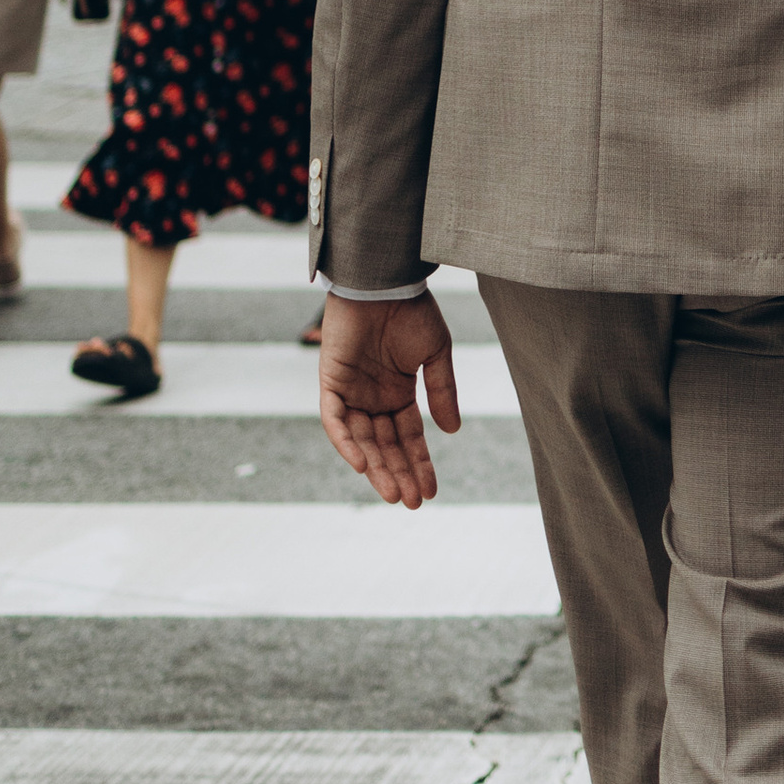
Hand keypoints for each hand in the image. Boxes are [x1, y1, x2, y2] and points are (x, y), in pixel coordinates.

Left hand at [318, 291, 458, 508]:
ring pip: (361, 441)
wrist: (384, 281)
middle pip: (385, 446)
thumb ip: (441, 391)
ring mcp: (351, 392)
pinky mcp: (331, 383)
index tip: (433, 491)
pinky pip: (335, 421)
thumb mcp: (436, 354)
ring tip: (394, 493)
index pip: (409, 437)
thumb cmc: (412, 310)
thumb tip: (452, 432)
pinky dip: (345, 444)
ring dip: (375, 468)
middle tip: (414, 503)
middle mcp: (374, 398)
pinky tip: (361, 466)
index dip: (420, 463)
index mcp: (399, 393)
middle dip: (399, 474)